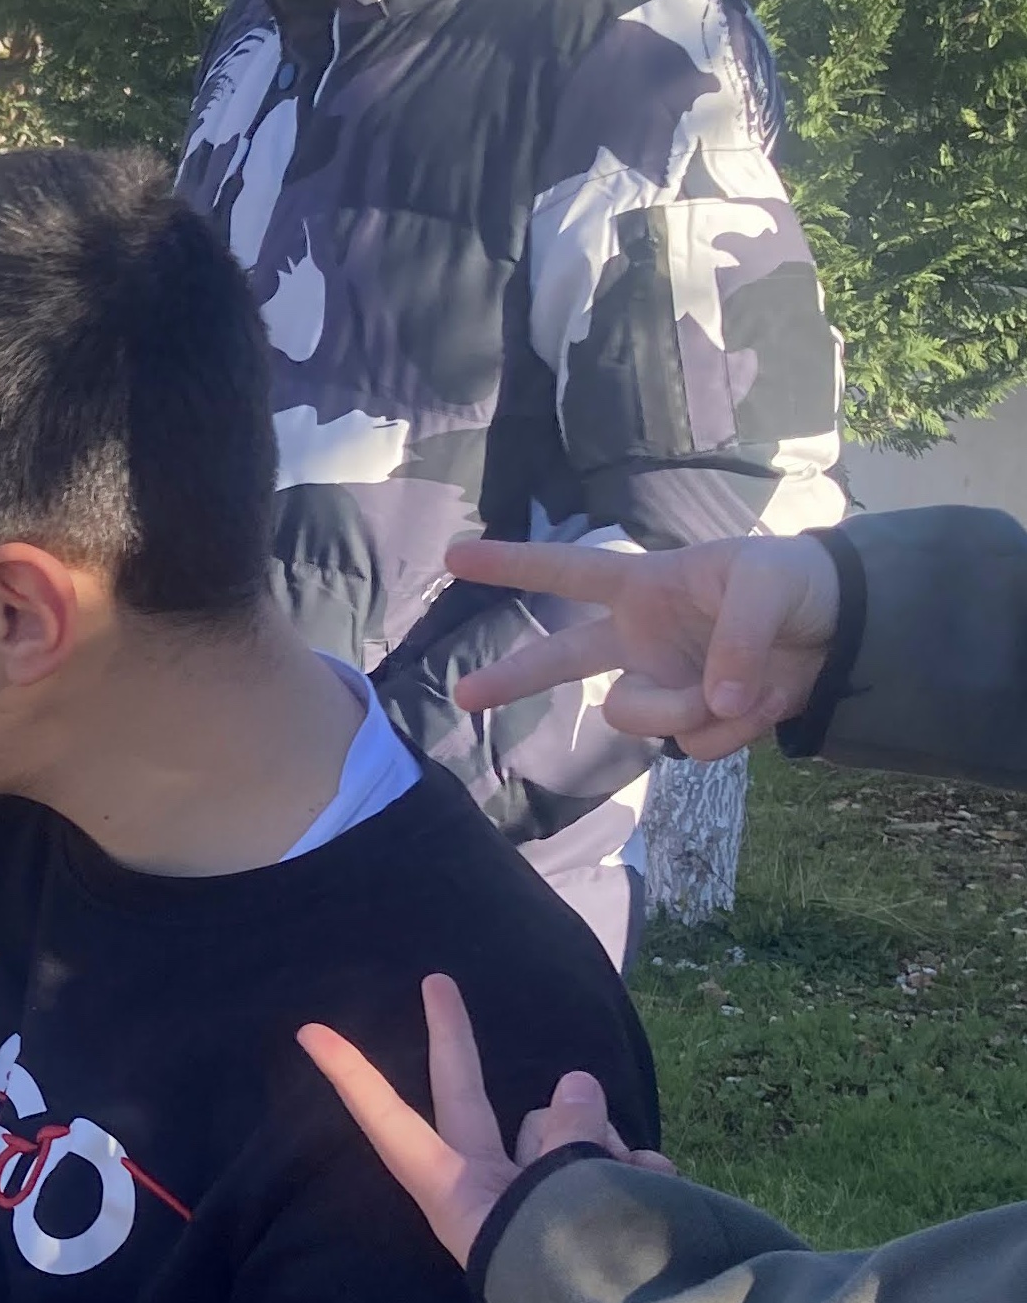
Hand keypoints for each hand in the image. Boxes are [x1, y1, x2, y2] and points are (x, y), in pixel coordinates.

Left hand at [298, 974, 668, 1266]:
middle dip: (453, 1037)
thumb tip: (576, 1085)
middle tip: (433, 980)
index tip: (307, 1033)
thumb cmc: (581, 1268)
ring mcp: (539, 1195)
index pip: (389, 1121)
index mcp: (456, 1192)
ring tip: (624, 1194)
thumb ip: (564, 1131)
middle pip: (467, 1096)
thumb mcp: (559, 1194)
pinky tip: (660, 1202)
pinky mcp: (594, 1206)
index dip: (352, 1077)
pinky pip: (618, 1164)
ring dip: (602, 1145)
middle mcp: (489, 1186)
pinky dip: (641, 1177)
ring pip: (569, 1128)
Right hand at [444, 535, 840, 760]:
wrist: (848, 633)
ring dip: (693, 708)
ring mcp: (665, 685)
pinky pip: (695, 744)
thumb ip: (733, 639)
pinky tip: (765, 703)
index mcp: (645, 587)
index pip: (567, 571)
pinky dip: (737, 729)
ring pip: (639, 718)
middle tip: (463, 695)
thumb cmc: (798, 583)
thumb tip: (709, 703)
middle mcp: (641, 640)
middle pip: (560, 660)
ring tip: (752, 684)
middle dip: (510, 678)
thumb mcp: (769, 585)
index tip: (454, 557)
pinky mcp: (696, 723)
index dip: (511, 563)